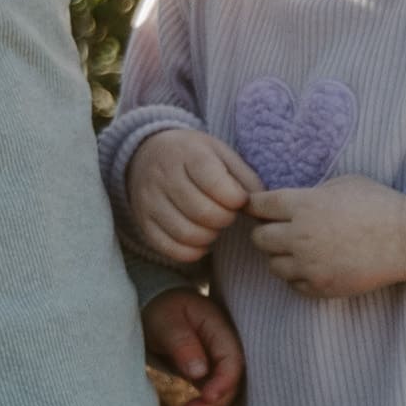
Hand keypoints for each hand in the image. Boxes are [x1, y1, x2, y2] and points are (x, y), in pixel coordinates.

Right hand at [118, 124, 262, 265]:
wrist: (147, 154)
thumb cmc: (194, 157)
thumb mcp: (221, 154)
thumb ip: (244, 177)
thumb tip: (262, 206)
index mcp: (187, 153)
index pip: (213, 182)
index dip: (234, 198)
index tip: (238, 199)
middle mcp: (163, 176)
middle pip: (202, 212)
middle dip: (224, 219)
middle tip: (227, 214)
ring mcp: (149, 201)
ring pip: (186, 234)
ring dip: (209, 237)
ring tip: (213, 226)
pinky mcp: (142, 222)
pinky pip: (169, 248)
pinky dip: (192, 252)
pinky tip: (200, 241)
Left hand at [143, 287, 245, 405]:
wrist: (157, 308)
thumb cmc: (162, 310)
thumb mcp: (167, 321)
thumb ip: (182, 343)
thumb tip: (199, 372)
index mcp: (221, 330)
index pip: (233, 361)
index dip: (223, 384)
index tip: (205, 398)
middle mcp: (226, 350)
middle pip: (233, 385)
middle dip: (212, 405)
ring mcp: (220, 365)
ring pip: (226, 397)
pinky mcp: (211, 378)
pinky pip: (214, 400)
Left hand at [244, 173, 405, 301]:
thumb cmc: (379, 204)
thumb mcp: (341, 184)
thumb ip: (310, 194)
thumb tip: (288, 202)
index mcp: (303, 205)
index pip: (258, 206)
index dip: (257, 205)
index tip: (261, 208)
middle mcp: (299, 236)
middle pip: (259, 238)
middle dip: (267, 232)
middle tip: (282, 230)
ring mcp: (309, 265)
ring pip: (273, 265)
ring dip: (282, 256)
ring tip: (302, 249)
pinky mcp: (320, 287)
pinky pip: (292, 284)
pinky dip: (299, 276)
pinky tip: (315, 265)